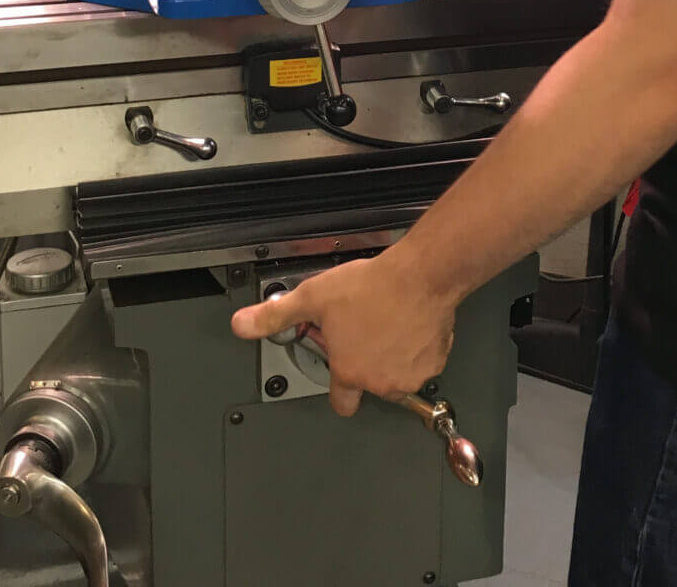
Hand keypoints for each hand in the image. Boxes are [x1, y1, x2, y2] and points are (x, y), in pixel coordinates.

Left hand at [231, 249, 455, 416]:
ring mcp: (409, 374)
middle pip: (370, 384)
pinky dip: (418, 348)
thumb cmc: (373, 286)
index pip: (341, 403)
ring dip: (393, 357)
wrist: (420, 275)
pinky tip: (410, 323)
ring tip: (388, 323)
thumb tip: (242, 325)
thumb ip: (275, 316)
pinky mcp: (434, 361)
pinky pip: (425, 361)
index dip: (339, 388)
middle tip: (365, 331)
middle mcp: (379, 381)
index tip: (341, 371)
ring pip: (398, 374)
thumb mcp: (313, 296)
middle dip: (367, 363)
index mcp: (349, 370)